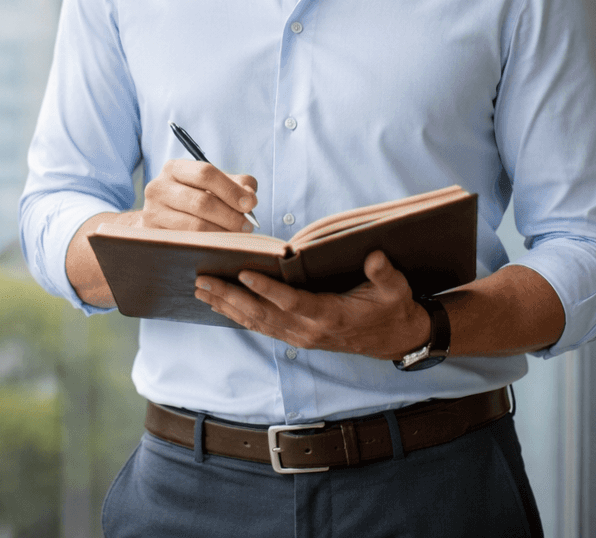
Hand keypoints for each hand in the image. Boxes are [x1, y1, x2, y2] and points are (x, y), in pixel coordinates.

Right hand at [138, 159, 257, 232]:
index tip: (250, 204)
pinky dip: (209, 244)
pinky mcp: (154, 235)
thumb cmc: (194, 198)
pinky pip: (187, 242)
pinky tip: (221, 245)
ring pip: (195, 225)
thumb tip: (250, 196)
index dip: (231, 189)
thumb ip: (236, 183)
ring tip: (238, 236)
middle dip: (230, 215)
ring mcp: (153, 212)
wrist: (161, 218)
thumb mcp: (212, 185)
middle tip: (248, 226)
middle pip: (201, 202)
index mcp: (175, 168)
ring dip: (222, 233)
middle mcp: (159, 187)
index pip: (205, 174)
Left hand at [194, 250, 430, 359]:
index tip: (243, 274)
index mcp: (330, 316)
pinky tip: (218, 305)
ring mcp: (300, 337)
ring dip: (226, 307)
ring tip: (200, 290)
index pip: (292, 301)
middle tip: (202, 280)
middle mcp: (309, 330)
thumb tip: (374, 257)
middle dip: (230, 297)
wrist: (394, 337)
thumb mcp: (395, 288)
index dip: (267, 289)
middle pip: (263, 314)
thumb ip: (383, 274)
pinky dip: (237, 316)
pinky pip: (261, 328)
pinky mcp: (296, 338)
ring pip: (256, 322)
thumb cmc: (391, 307)